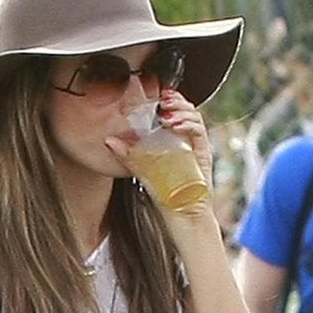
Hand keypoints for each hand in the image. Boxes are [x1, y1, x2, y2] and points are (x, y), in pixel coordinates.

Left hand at [106, 89, 213, 219]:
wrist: (183, 218)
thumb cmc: (166, 197)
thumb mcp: (142, 171)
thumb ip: (128, 155)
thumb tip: (108, 140)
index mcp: (174, 141)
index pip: (173, 112)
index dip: (167, 100)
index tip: (155, 93)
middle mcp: (187, 141)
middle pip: (186, 110)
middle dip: (175, 99)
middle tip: (162, 96)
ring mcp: (197, 147)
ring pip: (195, 116)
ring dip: (181, 109)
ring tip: (166, 110)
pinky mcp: (204, 155)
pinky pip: (199, 132)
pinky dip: (188, 124)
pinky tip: (174, 124)